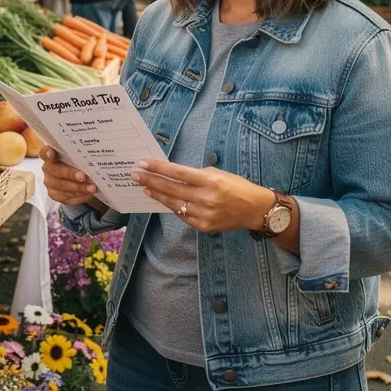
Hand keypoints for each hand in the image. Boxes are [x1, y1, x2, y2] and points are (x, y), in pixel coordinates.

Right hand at [41, 146, 100, 208]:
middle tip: (83, 176)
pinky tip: (88, 191)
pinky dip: (79, 193)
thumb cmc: (77, 165)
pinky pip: (66, 195)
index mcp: (50, 155)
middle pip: (56, 170)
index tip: (51, 152)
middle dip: (70, 173)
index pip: (44, 153)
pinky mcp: (54, 195)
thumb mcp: (77, 158)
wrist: (77, 181)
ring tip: (92, 187)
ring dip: (79, 186)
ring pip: (62, 185)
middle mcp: (48, 169)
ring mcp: (50, 182)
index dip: (47, 152)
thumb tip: (92, 156)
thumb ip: (79, 156)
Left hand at [131, 158, 273, 233]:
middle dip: (151, 181)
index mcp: (210, 181)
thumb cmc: (236, 186)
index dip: (158, 168)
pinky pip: (182, 215)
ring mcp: (204, 214)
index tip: (143, 163)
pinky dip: (172, 206)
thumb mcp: (218, 174)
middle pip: (171, 188)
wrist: (254, 209)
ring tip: (144, 188)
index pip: (177, 173)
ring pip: (173, 203)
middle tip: (135, 175)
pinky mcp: (203, 226)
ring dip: (157, 195)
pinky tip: (162, 200)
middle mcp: (206, 198)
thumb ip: (195, 175)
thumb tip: (171, 173)